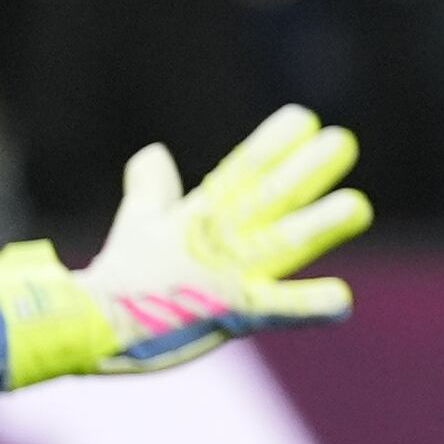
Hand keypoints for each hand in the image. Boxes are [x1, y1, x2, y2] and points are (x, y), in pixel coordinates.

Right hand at [0, 107, 370, 389]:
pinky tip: (343, 301)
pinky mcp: (230, 315)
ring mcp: (225, 277)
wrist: (84, 326)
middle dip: (307, 170)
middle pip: (268, 197)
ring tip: (359, 206)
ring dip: (320, 224)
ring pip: (280, 244)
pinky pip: (276, 310)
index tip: (303, 117)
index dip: (273, 144)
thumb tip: (152, 153)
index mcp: (197, 217)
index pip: (240, 172)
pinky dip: (309, 306)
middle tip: (343, 141)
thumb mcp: (137, 224)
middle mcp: (216, 240)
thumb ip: (153, 190)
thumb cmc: (117, 278)